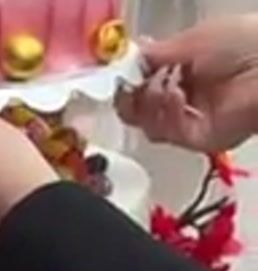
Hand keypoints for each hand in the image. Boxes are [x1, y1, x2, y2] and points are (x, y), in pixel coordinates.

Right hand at [116, 15, 257, 151]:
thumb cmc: (245, 42)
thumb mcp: (192, 40)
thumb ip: (156, 54)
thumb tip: (129, 58)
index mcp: (184, 69)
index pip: (143, 83)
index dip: (128, 80)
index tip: (117, 72)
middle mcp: (186, 97)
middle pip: (140, 110)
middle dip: (131, 97)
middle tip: (129, 86)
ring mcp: (191, 120)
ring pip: (149, 125)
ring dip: (149, 105)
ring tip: (164, 86)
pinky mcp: (198, 139)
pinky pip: (169, 133)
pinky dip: (169, 114)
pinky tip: (178, 97)